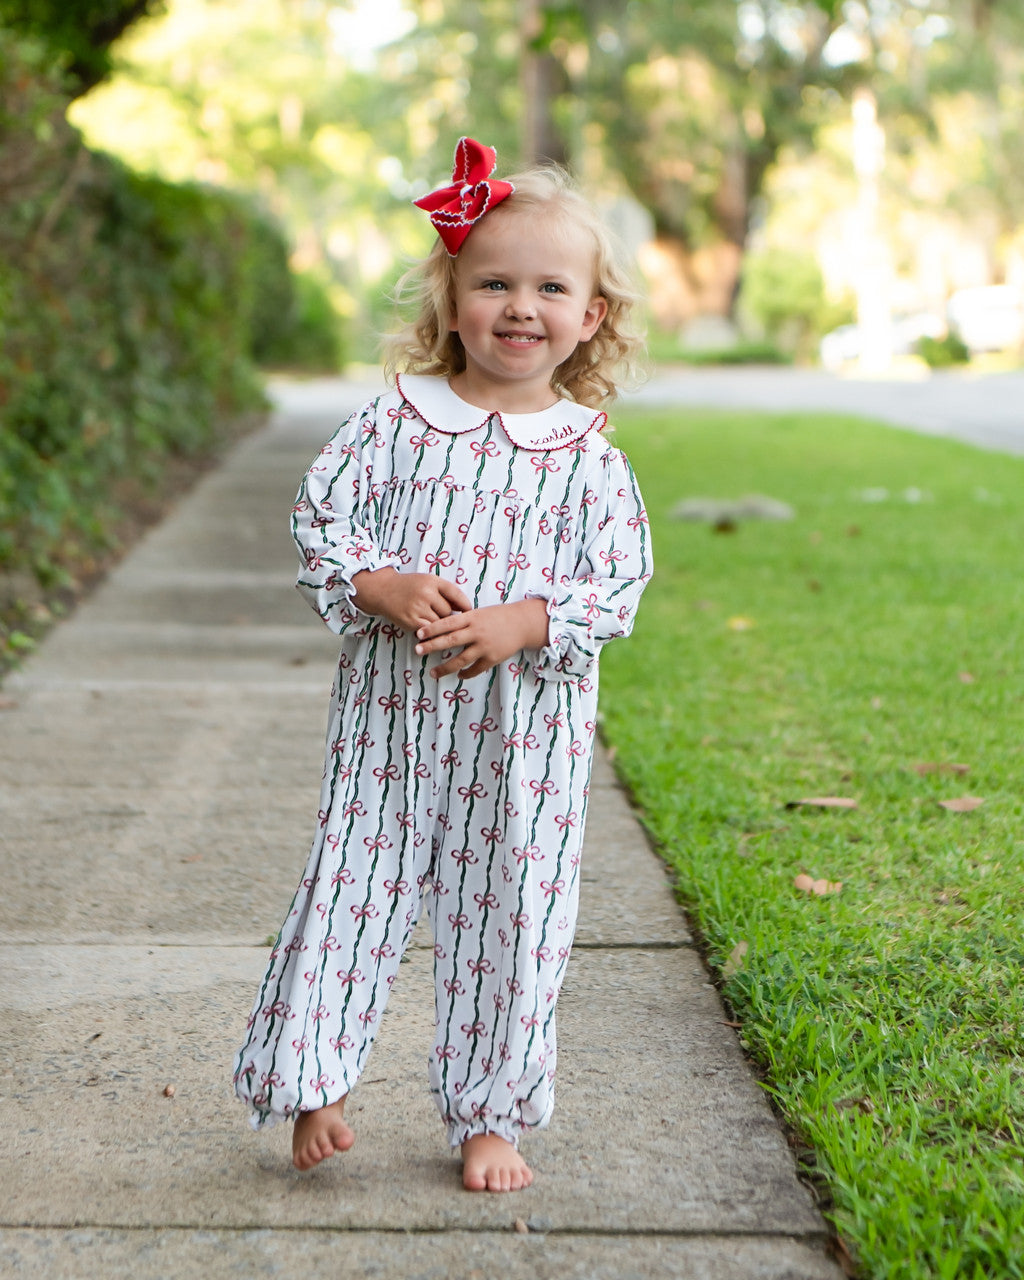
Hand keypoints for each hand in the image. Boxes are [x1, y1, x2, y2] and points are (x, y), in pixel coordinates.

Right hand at [351, 568, 472, 631]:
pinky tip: (426, 626)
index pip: (456, 594)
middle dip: (447, 615)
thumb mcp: (427, 581)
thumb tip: (465, 609)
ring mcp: (418, 608)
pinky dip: (429, 630)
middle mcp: (426, 593)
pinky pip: (429, 630)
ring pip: (440, 623)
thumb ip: (445, 592)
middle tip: (443, 615)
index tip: (470, 612)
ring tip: (432, 619)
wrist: (383, 590)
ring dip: (439, 624)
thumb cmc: (410, 586)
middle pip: (448, 611)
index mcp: (432, 581)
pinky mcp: (411, 621)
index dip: (466, 605)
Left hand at [414, 599, 549, 678]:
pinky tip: (459, 675)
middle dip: (432, 646)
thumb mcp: (479, 612)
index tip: (418, 633)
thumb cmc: (498, 616)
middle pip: (450, 640)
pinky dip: (466, 673)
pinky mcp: (492, 658)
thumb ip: (463, 619)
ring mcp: (484, 646)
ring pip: (461, 659)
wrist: (522, 624)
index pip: (447, 622)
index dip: (432, 628)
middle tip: (417, 651)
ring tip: (433, 673)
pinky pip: (475, 669)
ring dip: (445, 667)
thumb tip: (441, 625)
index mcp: (472, 617)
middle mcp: (477, 631)